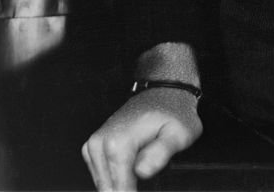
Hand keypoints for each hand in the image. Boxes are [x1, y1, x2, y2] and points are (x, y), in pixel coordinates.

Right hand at [82, 88, 202, 190]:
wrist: (163, 91)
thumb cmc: (173, 112)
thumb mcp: (179, 133)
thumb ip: (160, 153)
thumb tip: (141, 171)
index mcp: (118, 142)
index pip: (120, 189)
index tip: (149, 189)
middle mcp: (101, 142)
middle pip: (109, 188)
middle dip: (127, 190)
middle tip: (148, 175)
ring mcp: (95, 143)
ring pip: (103, 184)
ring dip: (120, 185)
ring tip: (141, 173)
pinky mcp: (94, 145)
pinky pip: (99, 174)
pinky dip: (113, 178)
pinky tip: (130, 172)